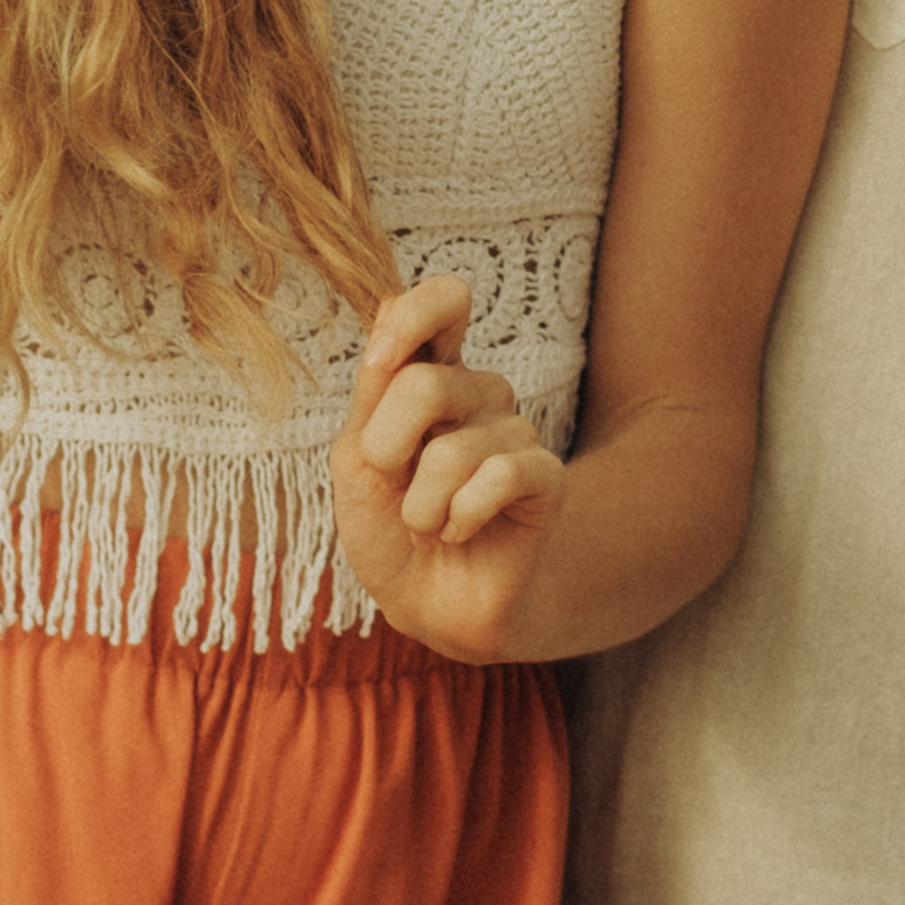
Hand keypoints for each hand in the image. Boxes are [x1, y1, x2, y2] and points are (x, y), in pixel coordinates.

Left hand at [330, 274, 564, 662]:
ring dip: (421, 505)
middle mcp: (477, 393)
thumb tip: (389, 307)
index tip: (380, 360)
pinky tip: (461, 531)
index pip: (445, 300)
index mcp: (430, 374)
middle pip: (425, 384)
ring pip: (453, 449)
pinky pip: (498, 477)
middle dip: (387, 450)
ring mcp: (515, 432)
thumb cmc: (389, 530)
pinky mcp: (546, 477)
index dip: (415, 315)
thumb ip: (374, 389)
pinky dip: (460, 518)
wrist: (427, 603)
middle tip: (393, 484)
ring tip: (431, 523)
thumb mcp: (358, 460)